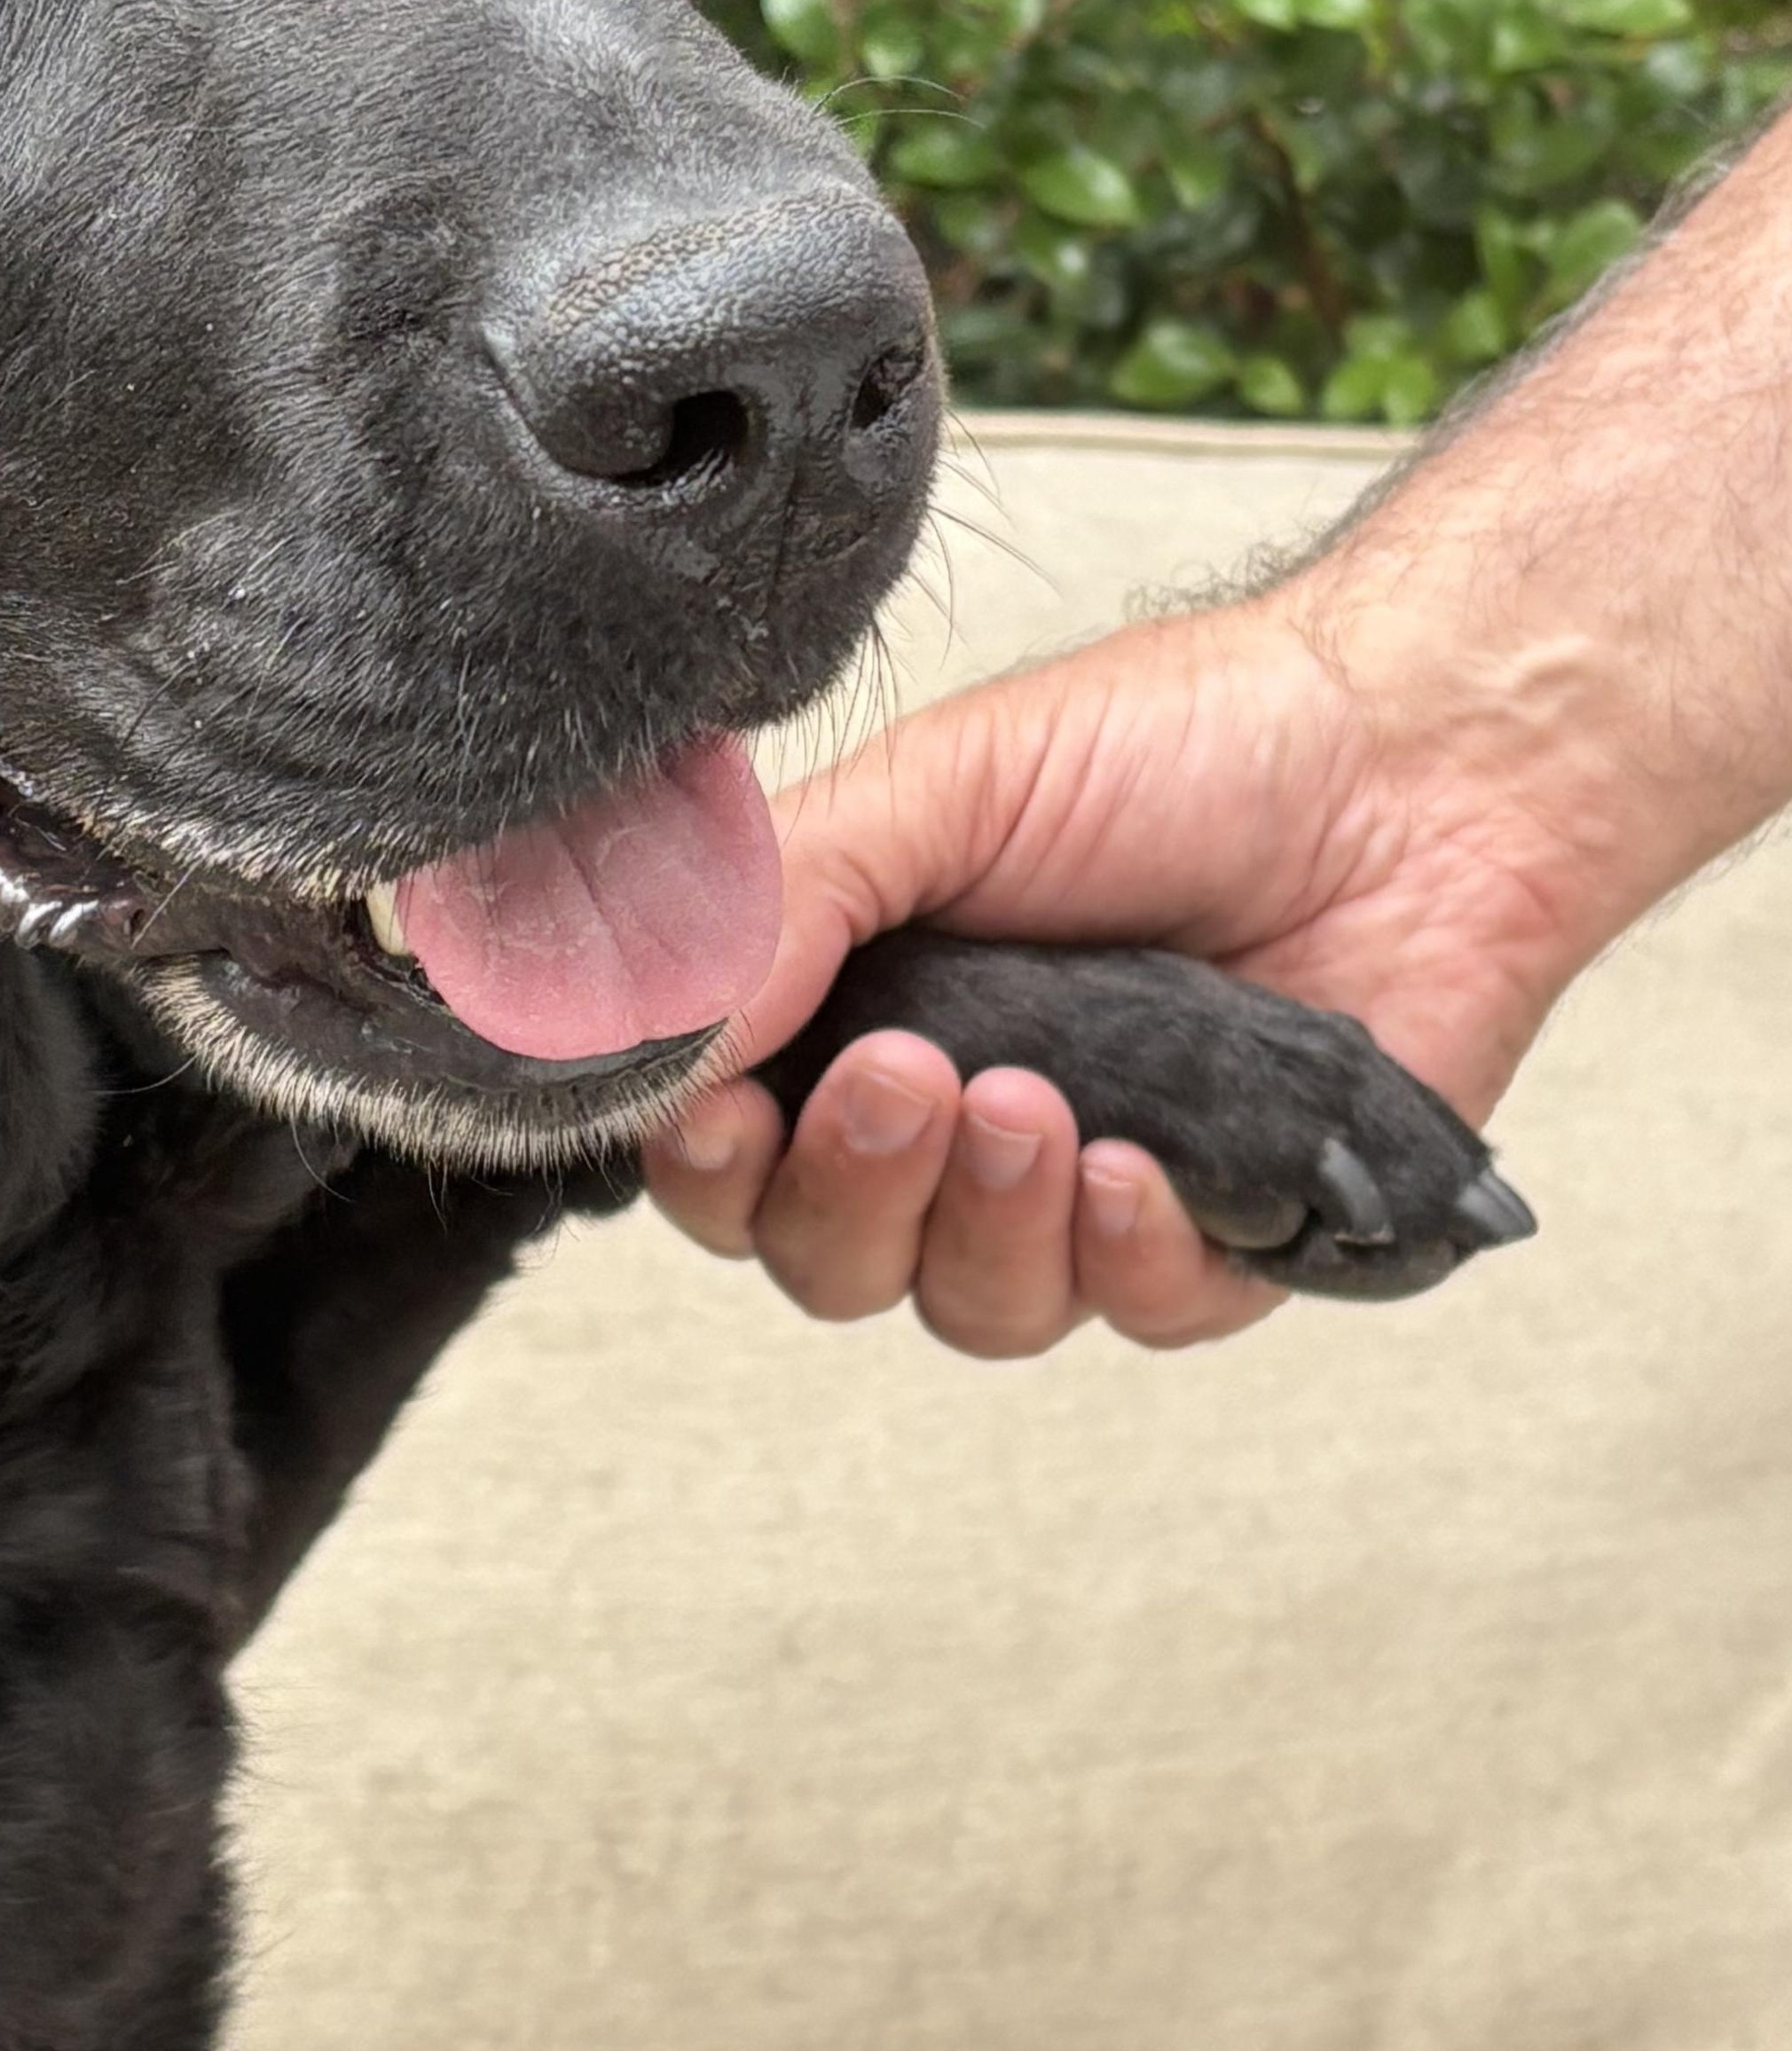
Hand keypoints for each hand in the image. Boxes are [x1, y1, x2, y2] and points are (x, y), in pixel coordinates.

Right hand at [644, 580, 1606, 1356]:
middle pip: (821, 1254)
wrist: (1414, 764)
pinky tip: (1142, 1167)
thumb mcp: (937, 787)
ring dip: (980, 1224)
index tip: (722, 1115)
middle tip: (905, 1081)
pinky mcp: (1219, 1240)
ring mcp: (1082, 1185)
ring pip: (965, 1305)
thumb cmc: (1182, 747)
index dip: (703, 1160)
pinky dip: (1119, 1256)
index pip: (725, 1143)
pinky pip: (1128, 1315)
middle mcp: (953, 1111)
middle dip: (843, 1191)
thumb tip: (648, 1025)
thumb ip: (781, 897)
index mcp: (860, 1000)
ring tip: (1036, 1105)